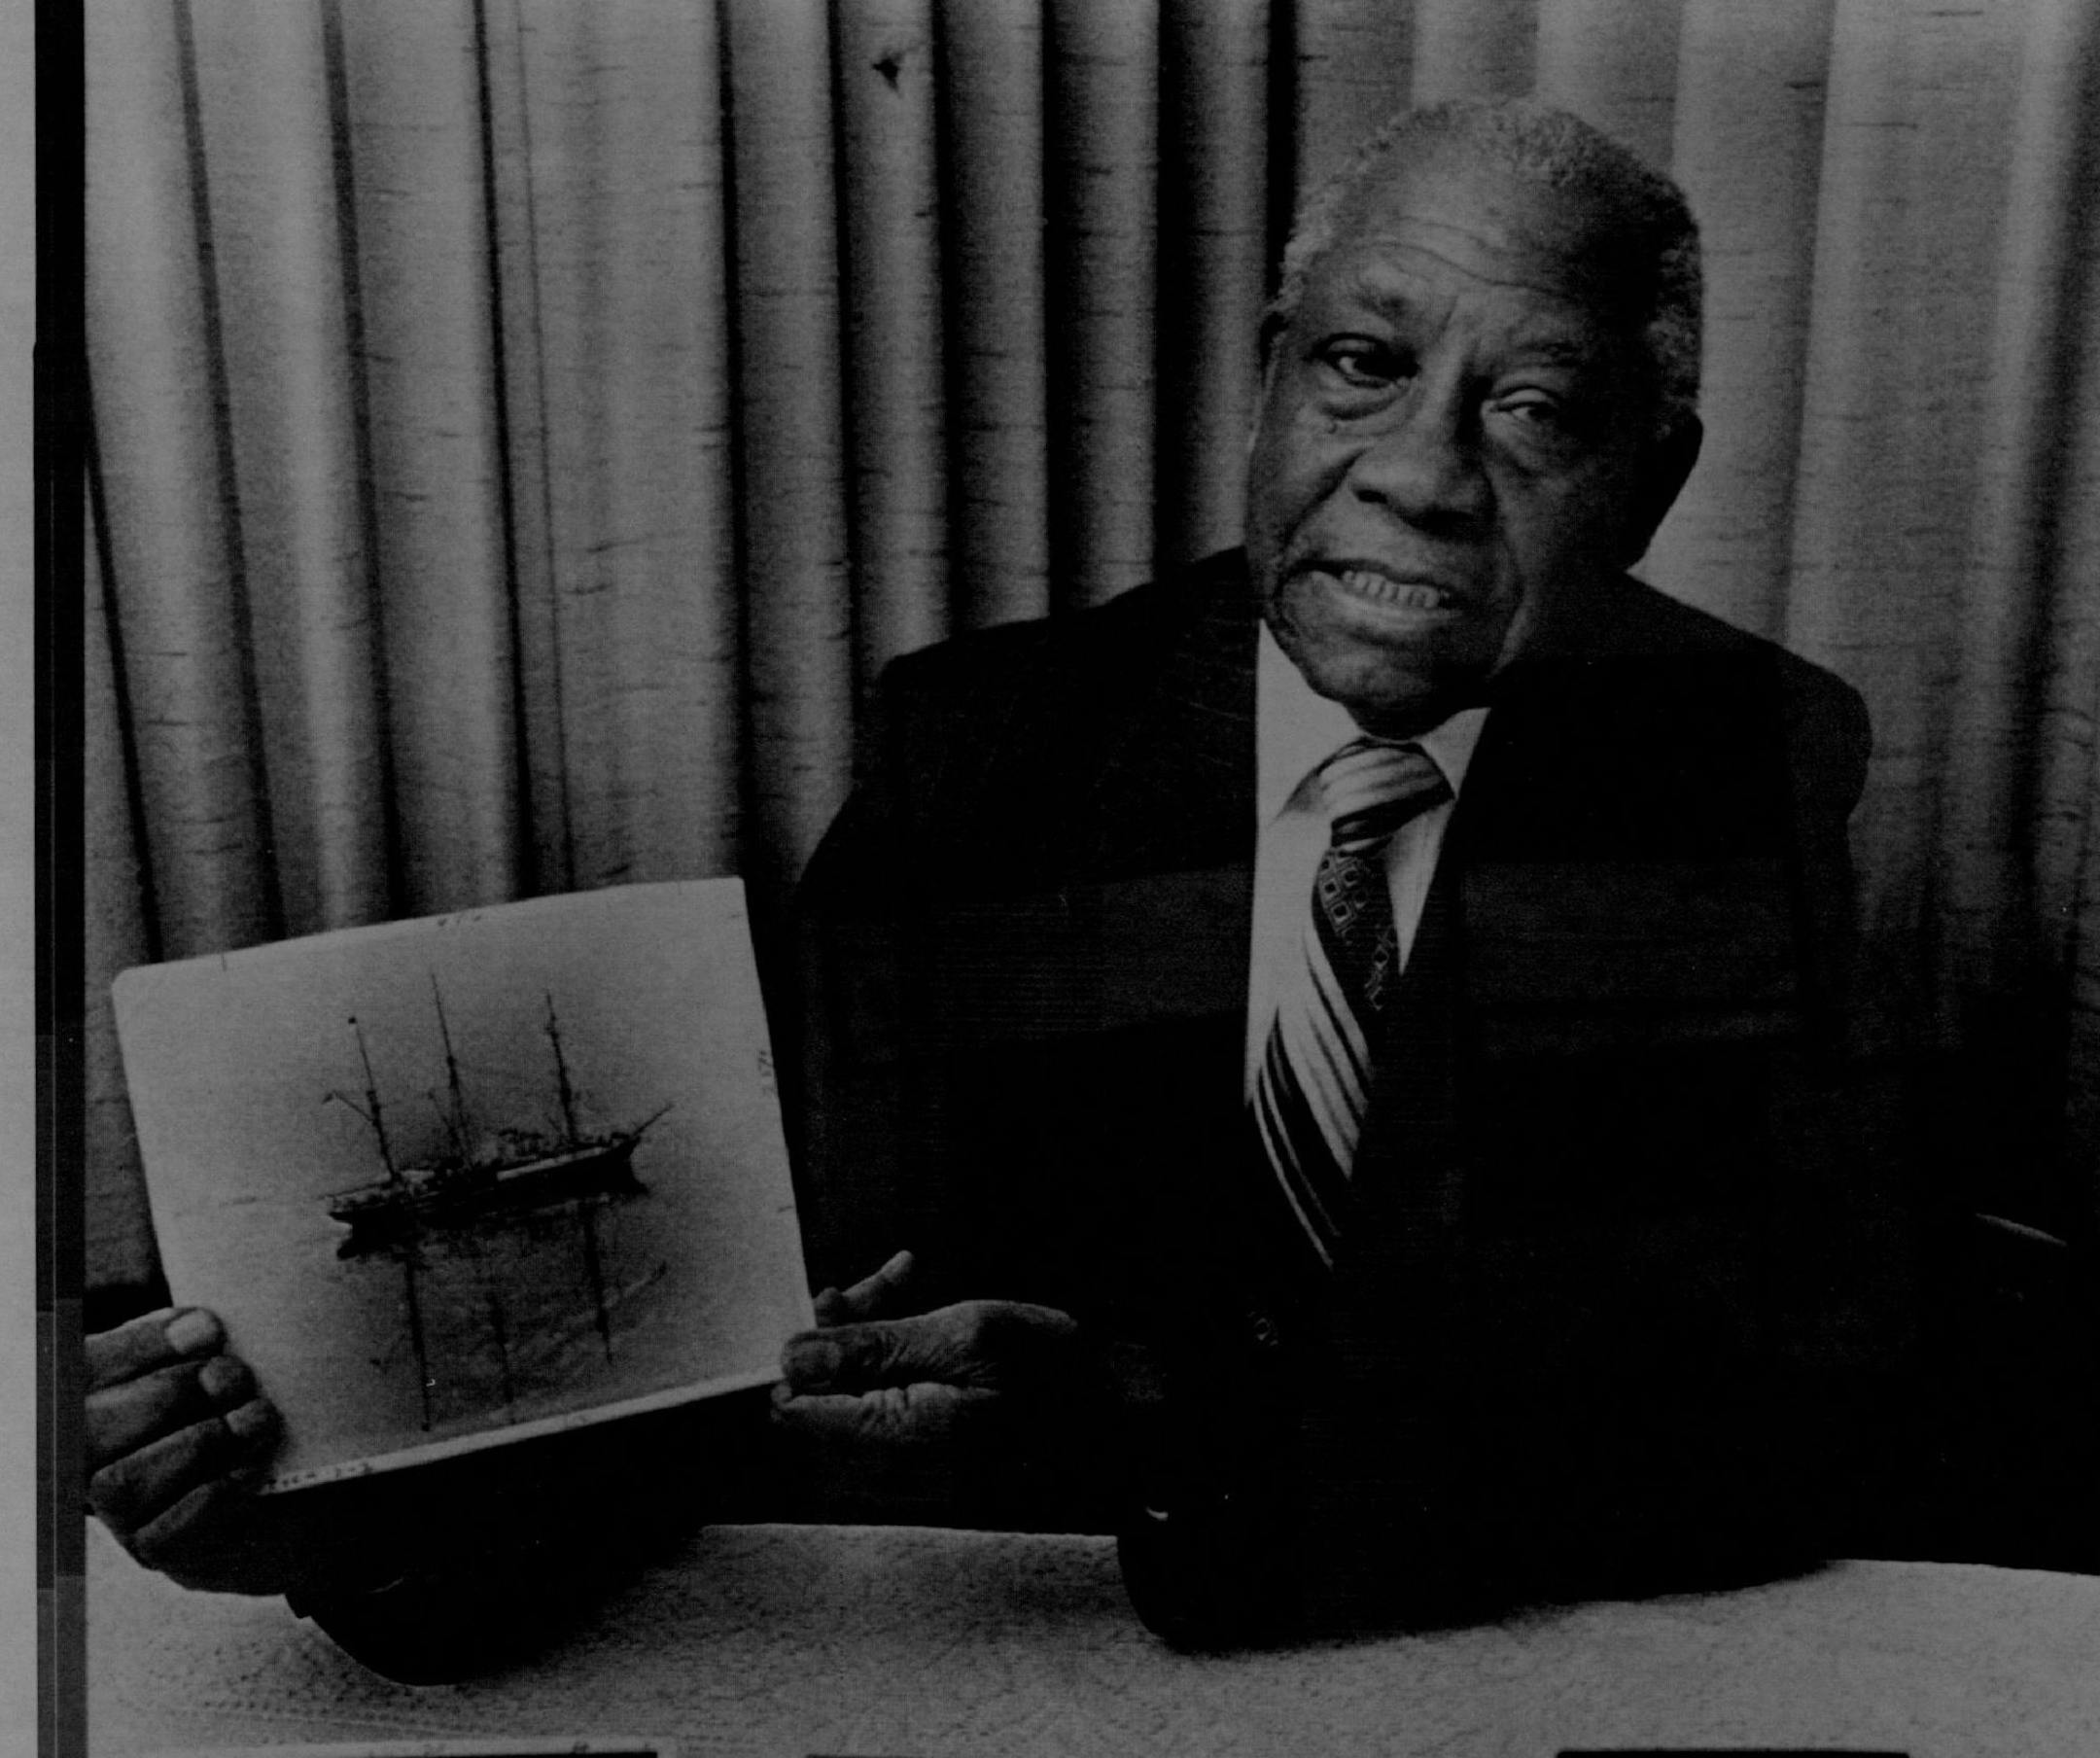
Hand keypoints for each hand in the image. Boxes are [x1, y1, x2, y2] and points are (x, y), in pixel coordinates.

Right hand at [86, 1307, 287, 1593]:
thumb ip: (190, 1337)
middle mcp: (84, 1460)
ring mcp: (114, 1510)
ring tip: (253, 1419)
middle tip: (234, 1378)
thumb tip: (200, 1329)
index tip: (210, 1330)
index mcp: (89, 1397)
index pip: (82, 1370)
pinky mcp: (151, 1549)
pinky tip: (248, 1466)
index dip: (142, 1346)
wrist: (278, 1484)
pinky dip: (214, 1491)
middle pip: (90, 1429)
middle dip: (174, 1394)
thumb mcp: (206, 1356)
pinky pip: (167, 1528)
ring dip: (200, 1443)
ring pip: (124, 1483)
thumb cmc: (231, 1402)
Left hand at [771, 1251, 1111, 1522]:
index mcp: (896, 1435)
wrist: (1109, 1402)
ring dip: (873, 1324)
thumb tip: (795, 1358)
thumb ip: (873, 1347)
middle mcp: (892, 1457)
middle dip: (847, 1324)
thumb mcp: (961, 1335)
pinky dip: (895, 1345)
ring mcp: (907, 1454)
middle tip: (887, 1279)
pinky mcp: (923, 1442)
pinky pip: (883, 1393)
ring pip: (852, 1384)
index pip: (796, 1407)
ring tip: (907, 1278)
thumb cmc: (1050, 1369)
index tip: (837, 1302)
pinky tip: (919, 1305)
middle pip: (823, 1391)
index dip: (806, 1348)